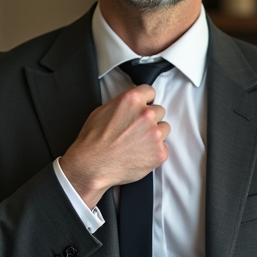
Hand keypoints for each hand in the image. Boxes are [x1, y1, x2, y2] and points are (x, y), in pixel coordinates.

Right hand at [59, 85, 168, 207]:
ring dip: (154, 134)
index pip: (150, 91)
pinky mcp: (159, 152)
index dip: (146, 100)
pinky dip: (155, 151)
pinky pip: (164, 147)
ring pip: (164, 128)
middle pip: (159, 110)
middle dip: (150, 118)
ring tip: (138, 142)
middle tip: (136, 129)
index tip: (144, 106)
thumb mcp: (102, 111)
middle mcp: (146, 114)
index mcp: (132, 100)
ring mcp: (155, 134)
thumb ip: (122, 104)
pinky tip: (140, 154)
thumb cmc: (93, 141)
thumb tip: (130, 106)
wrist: (92, 165)